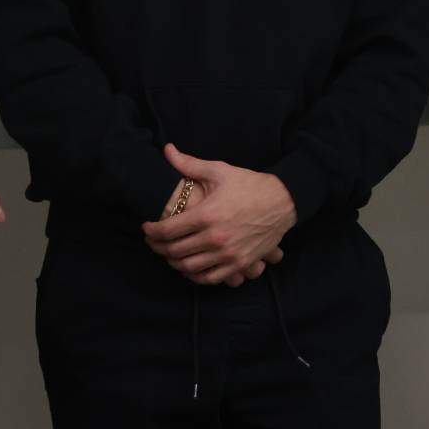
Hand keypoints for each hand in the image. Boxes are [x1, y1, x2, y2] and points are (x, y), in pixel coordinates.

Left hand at [141, 144, 296, 286]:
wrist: (282, 201)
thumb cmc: (249, 184)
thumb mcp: (219, 170)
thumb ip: (189, 164)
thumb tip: (167, 150)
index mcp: (207, 215)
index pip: (168, 230)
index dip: (151, 232)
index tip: (146, 228)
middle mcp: (215, 238)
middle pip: (175, 251)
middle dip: (158, 248)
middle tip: (153, 242)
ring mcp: (228, 254)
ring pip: (189, 267)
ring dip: (174, 263)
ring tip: (169, 253)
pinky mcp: (239, 264)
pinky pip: (210, 278)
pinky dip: (195, 276)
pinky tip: (189, 267)